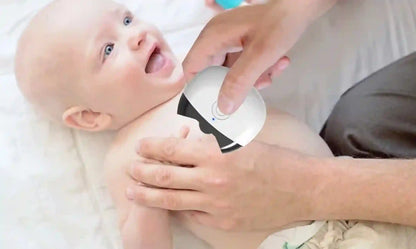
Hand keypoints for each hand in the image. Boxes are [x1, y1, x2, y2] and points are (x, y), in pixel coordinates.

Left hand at [126, 134, 316, 230]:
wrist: (299, 188)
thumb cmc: (272, 160)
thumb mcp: (240, 141)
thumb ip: (211, 141)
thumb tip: (187, 138)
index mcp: (215, 153)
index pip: (171, 149)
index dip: (151, 148)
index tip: (140, 146)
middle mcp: (211, 179)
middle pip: (164, 176)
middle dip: (141, 171)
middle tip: (130, 168)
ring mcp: (215, 204)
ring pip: (170, 200)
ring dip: (147, 195)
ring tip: (132, 191)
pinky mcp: (222, 221)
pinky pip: (192, 215)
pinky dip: (177, 208)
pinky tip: (167, 205)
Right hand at [185, 0, 336, 113]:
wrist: (302, 6)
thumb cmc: (280, 23)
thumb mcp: (259, 56)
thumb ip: (239, 82)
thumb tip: (223, 107)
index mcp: (212, 37)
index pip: (192, 67)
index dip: (198, 88)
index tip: (210, 104)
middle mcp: (217, 37)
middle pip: (212, 71)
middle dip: (232, 85)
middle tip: (248, 93)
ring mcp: (229, 38)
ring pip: (231, 70)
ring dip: (250, 78)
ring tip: (269, 75)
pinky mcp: (242, 41)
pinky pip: (242, 63)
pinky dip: (257, 69)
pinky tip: (275, 65)